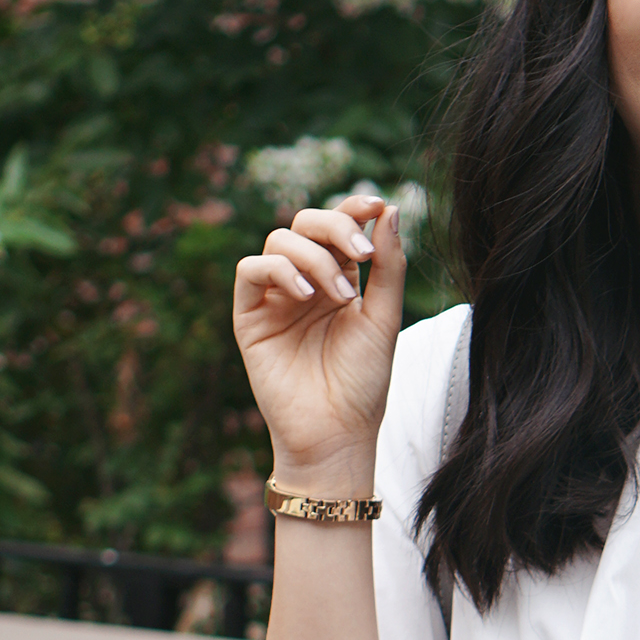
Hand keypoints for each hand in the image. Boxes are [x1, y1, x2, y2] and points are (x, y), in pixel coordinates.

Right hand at [231, 190, 407, 486]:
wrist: (337, 433)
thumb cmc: (363, 383)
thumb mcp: (383, 318)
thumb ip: (389, 266)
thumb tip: (390, 208)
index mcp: (340, 279)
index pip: (340, 226)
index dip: (354, 207)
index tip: (377, 205)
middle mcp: (305, 283)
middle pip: (306, 222)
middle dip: (335, 226)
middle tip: (362, 253)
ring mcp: (275, 298)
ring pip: (278, 240)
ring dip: (313, 256)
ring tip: (338, 294)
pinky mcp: (250, 317)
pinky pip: (250, 270)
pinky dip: (279, 270)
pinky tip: (306, 295)